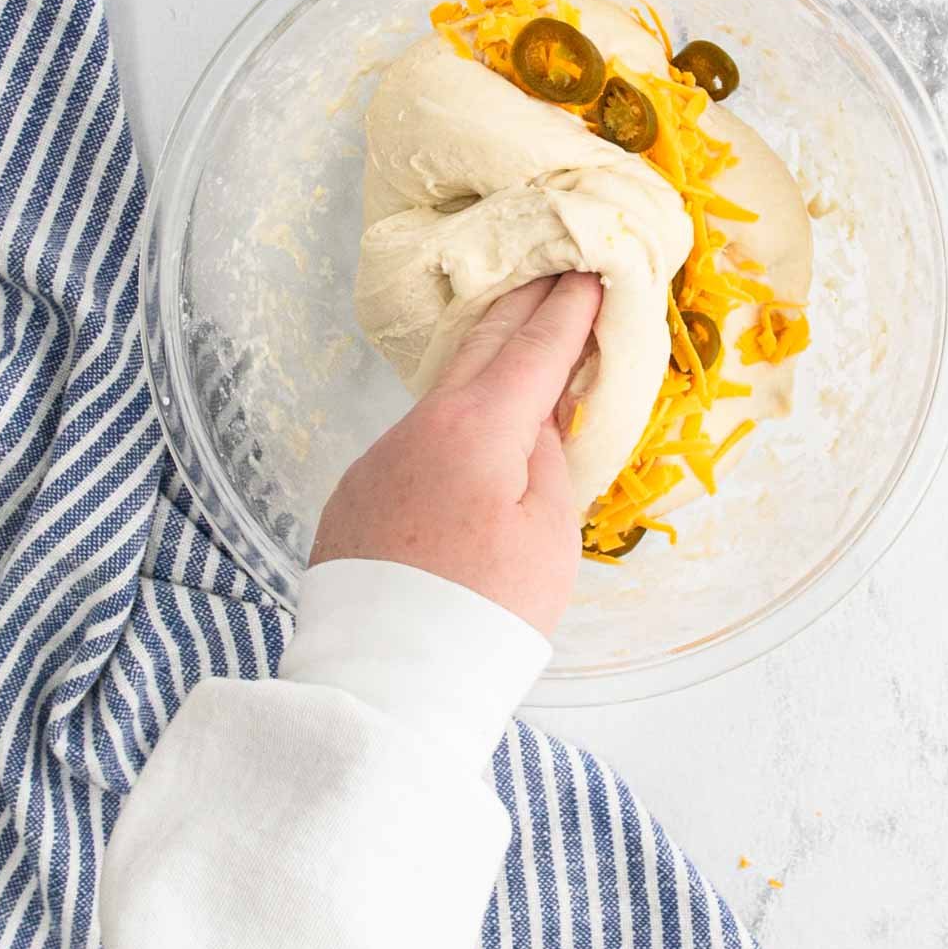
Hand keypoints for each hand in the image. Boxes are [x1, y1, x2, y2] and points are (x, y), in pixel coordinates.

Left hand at [310, 272, 602, 634]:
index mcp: (477, 428)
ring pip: (442, 392)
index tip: (589, 270)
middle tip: (551, 267)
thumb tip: (534, 416)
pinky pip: (416, 436)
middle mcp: (420, 427)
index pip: (535, 349)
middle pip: (479, 347)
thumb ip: (546, 457)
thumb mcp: (549, 534)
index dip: (568, 309)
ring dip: (482, 356)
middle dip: (521, 304)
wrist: (388, 681)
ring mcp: (380, 458)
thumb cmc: (488, 613)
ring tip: (516, 332)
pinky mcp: (358, 493)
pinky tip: (468, 425)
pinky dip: (451, 415)